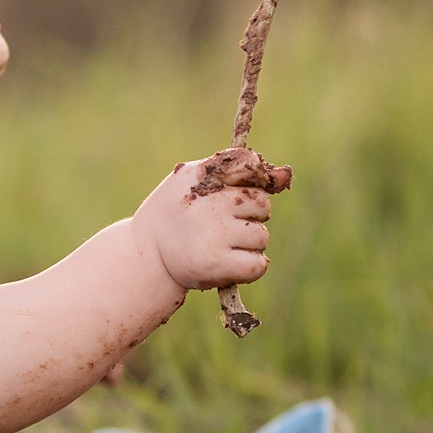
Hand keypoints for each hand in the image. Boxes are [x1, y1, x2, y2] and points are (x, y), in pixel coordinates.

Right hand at [131, 148, 289, 293]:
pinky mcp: (216, 263)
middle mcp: (208, 203)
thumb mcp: (195, 182)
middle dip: (252, 214)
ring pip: (262, 235)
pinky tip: (232, 264)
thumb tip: (286, 175)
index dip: (253, 180)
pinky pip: (259, 264)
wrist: (146, 255)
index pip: (249, 164)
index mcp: (199, 175)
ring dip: (250, 243)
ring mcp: (213, 234)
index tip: (237, 194)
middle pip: (262, 203)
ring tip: (224, 245)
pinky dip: (251, 267)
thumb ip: (240, 173)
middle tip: (225, 224)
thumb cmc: (177, 215)